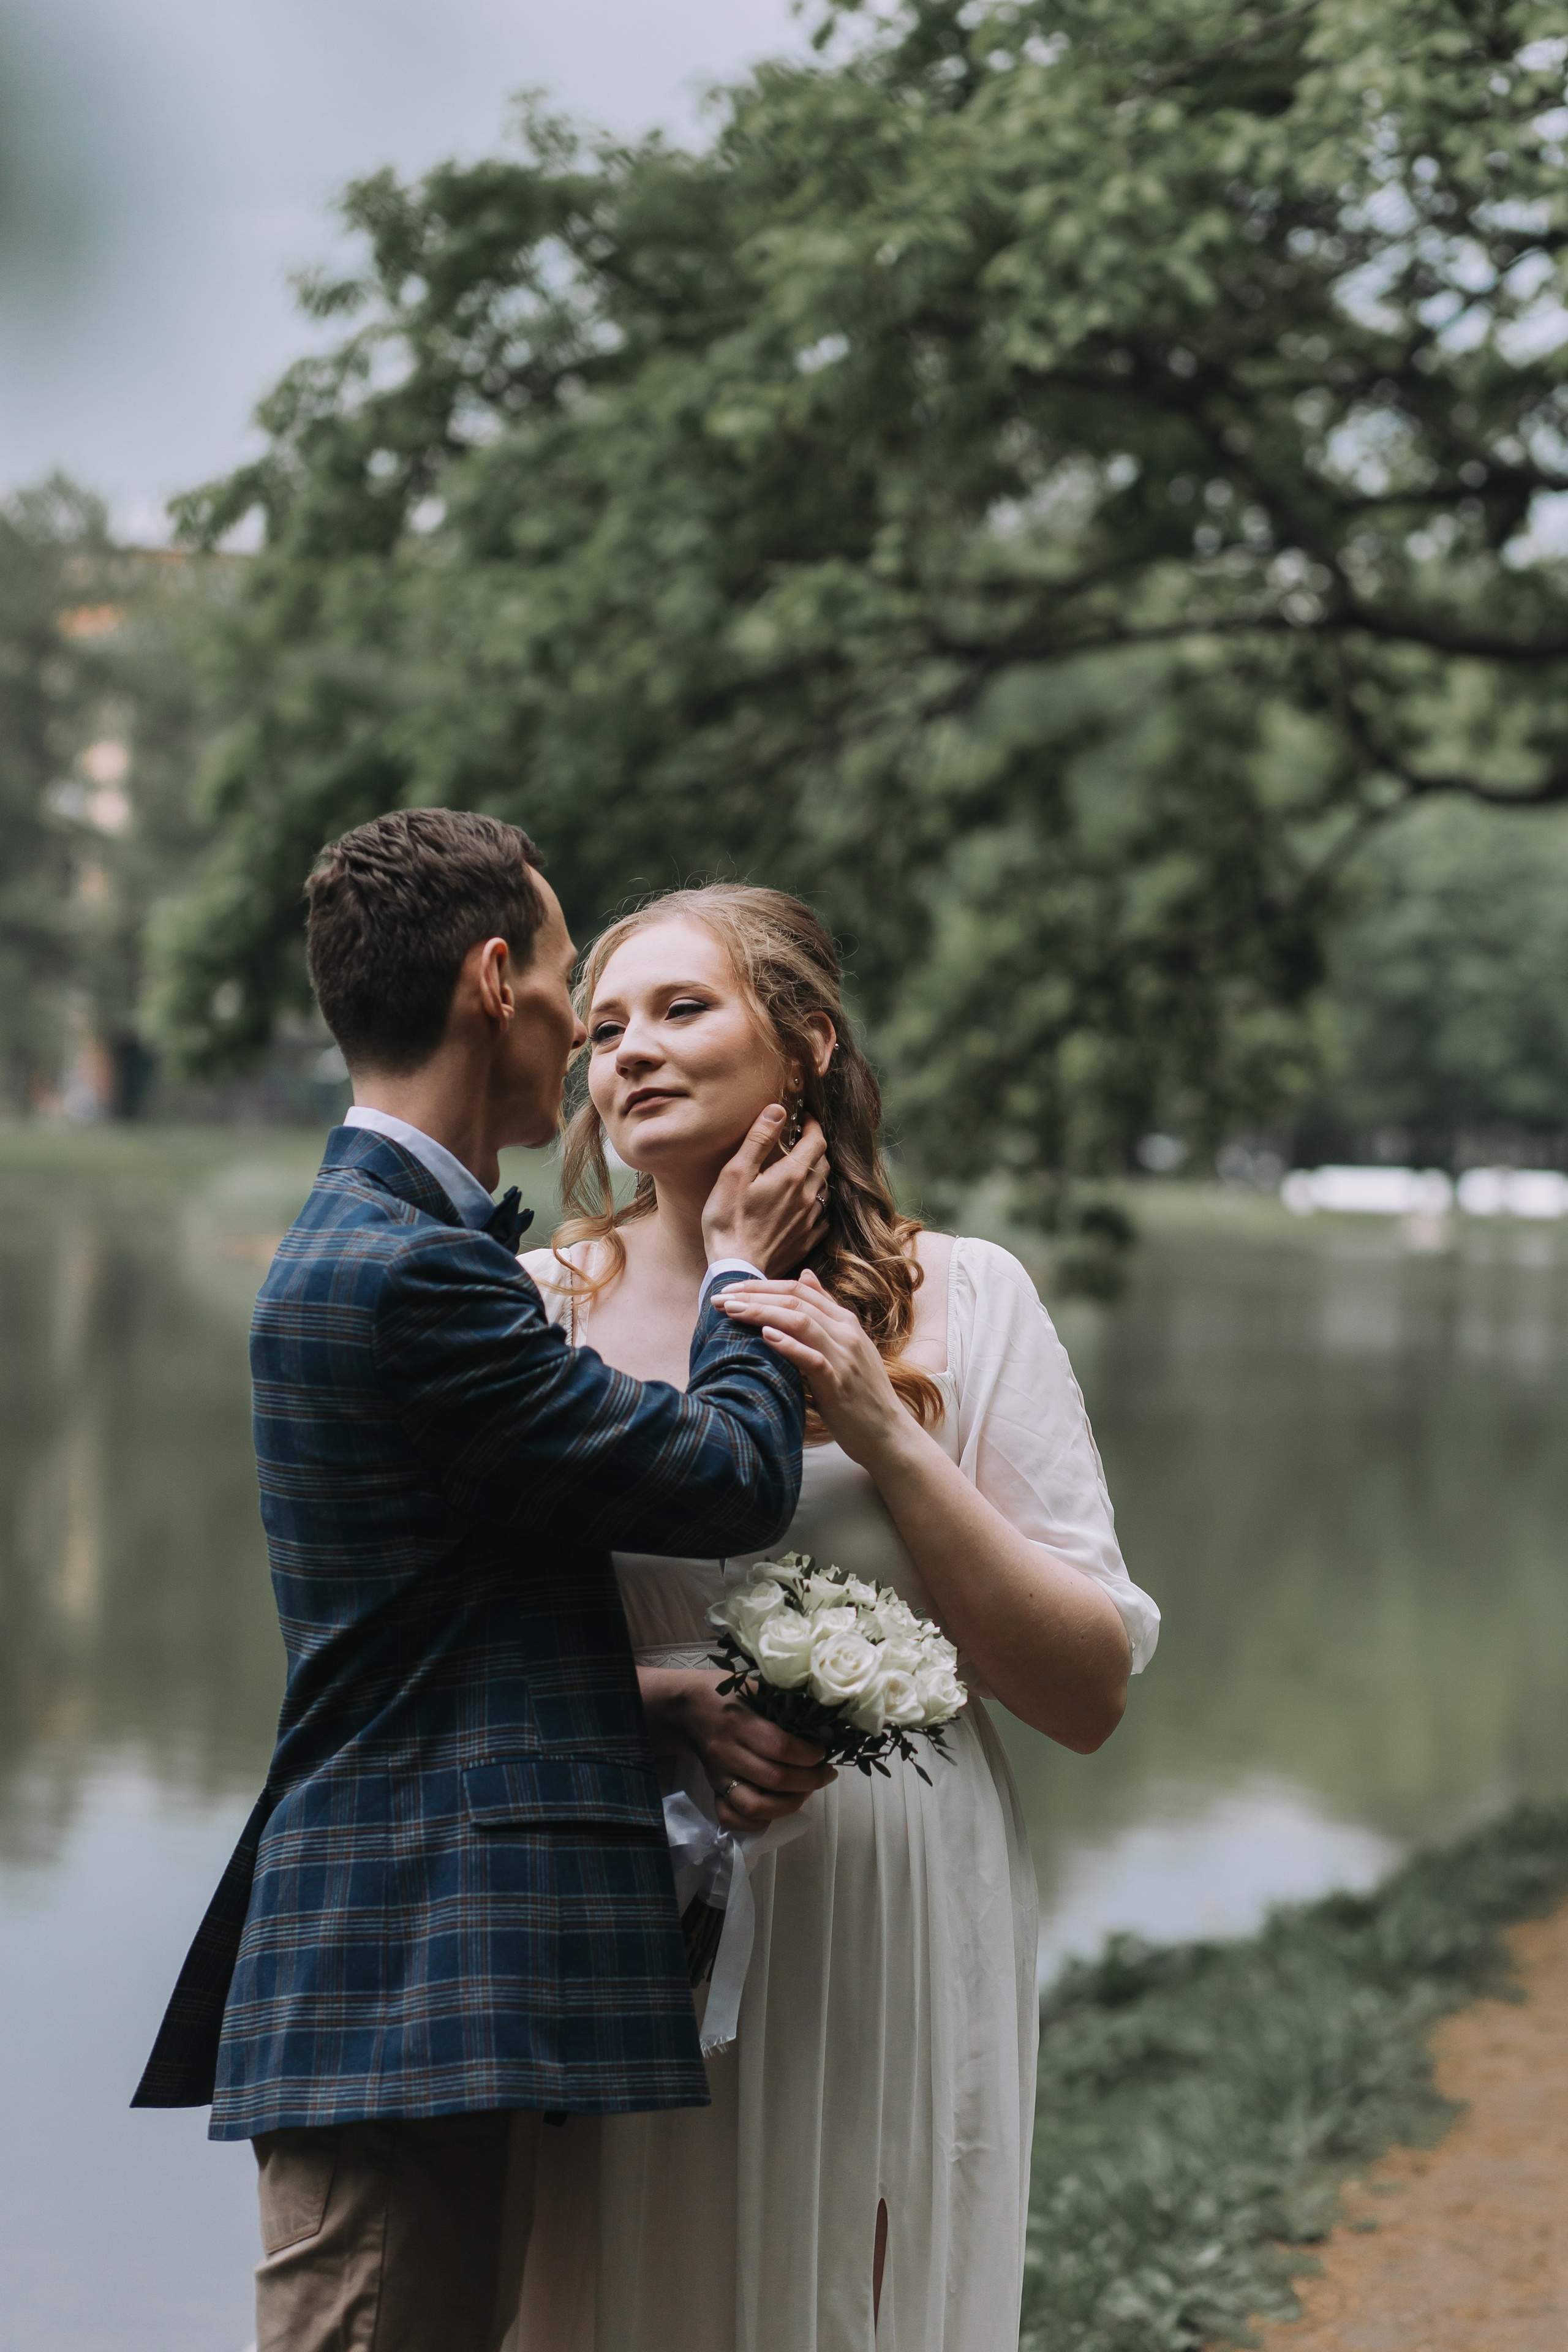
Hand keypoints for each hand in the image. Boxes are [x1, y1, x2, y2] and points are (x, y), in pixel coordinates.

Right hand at [671, 1671, 835, 1831]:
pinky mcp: (713, 1789)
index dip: (809, 1754)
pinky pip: (731, 1818)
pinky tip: (776, 1808)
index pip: (780, 1747)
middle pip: (774, 1779)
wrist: (687, 1707)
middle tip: (825, 1773)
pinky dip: (756, 1822)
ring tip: (806, 1791)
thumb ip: (785, 1701)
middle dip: (809, 1781)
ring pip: (754, 1806)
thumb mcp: (754, 1685)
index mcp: (739, 1721)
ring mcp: (719, 1775)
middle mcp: (727, 1752)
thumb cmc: (726, 1692)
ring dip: (788, 1805)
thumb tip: (824, 1719)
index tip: (823, 1751)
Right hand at [701, 1105, 830, 1276]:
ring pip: (825, 1188)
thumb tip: (778, 1109)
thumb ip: (758, 1139)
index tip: (804, 1118)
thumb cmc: (729, 1220)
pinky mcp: (806, 1239)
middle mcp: (808, 1196)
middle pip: (823, 1163)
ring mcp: (810, 1220)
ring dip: (816, 1175)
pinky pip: (822, 1215)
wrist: (736, 1268)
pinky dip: (816, 1203)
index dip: (813, 1125)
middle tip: (799, 1141)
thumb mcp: (735, 1173)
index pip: (816, 1140)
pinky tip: (802, 1204)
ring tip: (799, 1171)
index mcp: (792, 1175)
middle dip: (815, 1148)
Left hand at [716, 1267, 912, 1467]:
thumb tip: (805, 1274)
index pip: (800, 1289)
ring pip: (801, 1321)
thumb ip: (825, 1311)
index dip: (762, 1285)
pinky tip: (765, 1336)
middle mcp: (846, 1332)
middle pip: (795, 1300)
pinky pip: (812, 1358)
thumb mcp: (846, 1344)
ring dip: (762, 1312)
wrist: (888, 1433)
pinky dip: (788, 1344)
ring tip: (732, 1310)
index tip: (730, 1288)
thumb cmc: (861, 1393)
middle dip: (754, 1295)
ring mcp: (844, 1356)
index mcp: (845, 1322)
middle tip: (720, 1297)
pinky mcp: (838, 1383)